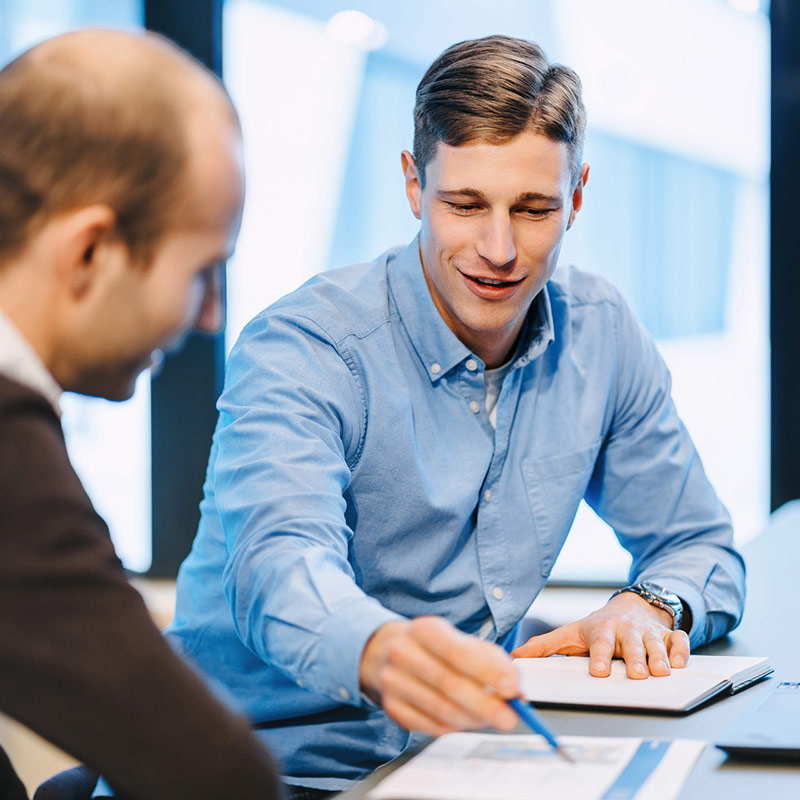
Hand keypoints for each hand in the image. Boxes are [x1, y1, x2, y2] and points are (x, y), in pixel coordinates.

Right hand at [359, 616, 519, 735]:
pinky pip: (428, 724)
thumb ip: (491, 660)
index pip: (457, 652)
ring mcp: (392, 679)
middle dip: (484, 704)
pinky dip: (453, 727)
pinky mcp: (391, 705)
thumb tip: (514, 688)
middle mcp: (403, 651)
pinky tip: (465, 721)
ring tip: (490, 719)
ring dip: (471, 718)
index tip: (512, 688)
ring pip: (439, 708)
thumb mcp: (462, 641)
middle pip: (448, 683)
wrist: (392, 651)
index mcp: (423, 629)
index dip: (487, 672)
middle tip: (508, 718)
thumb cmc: (437, 648)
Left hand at [510, 592, 689, 678]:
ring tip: (660, 672)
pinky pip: (680, 641)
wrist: (630, 607)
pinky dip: (682, 651)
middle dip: (635, 657)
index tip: (598, 671)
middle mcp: (626, 630)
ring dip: (659, 657)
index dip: (600, 656)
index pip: (600, 643)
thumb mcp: (570, 633)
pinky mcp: (669, 636)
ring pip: (657, 643)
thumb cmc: (598, 627)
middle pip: (632, 644)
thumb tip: (516, 656)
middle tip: (636, 674)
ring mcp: (649, 633)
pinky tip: (680, 663)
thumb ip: (545, 646)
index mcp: (602, 630)